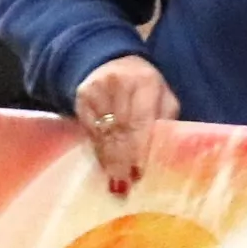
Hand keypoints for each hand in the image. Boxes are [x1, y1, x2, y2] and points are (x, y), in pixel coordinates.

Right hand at [71, 55, 176, 195]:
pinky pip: (90, 129)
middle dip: (122, 159)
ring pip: (103, 131)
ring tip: (114, 181)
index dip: (138, 148)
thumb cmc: (145, 89)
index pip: (140, 120)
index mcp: (146, 82)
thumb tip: (160, 154)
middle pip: (119, 129)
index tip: (137, 172)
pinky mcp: (82, 96)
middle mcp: (119, 82)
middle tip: (124, 185)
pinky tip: (104, 164)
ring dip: (109, 158)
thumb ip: (164, 121)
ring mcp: (97, 88)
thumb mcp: (163, 98)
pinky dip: (98, 149)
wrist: (112, 62)